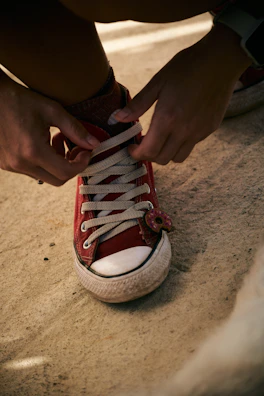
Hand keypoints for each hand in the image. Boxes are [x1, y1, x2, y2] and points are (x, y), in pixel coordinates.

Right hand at [0, 73, 98, 185]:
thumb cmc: (19, 100)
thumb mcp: (52, 110)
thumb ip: (75, 129)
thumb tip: (94, 144)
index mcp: (33, 151)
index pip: (66, 172)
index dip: (82, 164)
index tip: (86, 151)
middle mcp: (21, 163)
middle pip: (57, 180)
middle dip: (71, 166)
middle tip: (74, 147)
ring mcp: (11, 166)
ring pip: (45, 176)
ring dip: (57, 163)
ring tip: (55, 139)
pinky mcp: (5, 164)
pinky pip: (32, 171)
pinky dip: (43, 162)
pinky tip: (42, 142)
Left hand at [115, 25, 250, 164]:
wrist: (220, 60)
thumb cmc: (187, 67)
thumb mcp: (158, 82)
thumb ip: (137, 104)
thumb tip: (118, 118)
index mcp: (167, 119)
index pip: (149, 151)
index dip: (137, 154)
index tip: (132, 148)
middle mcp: (184, 131)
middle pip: (162, 159)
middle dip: (149, 156)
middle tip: (144, 144)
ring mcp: (199, 132)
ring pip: (178, 158)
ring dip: (165, 154)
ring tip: (161, 140)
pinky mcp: (209, 129)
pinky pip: (191, 146)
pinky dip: (181, 144)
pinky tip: (178, 128)